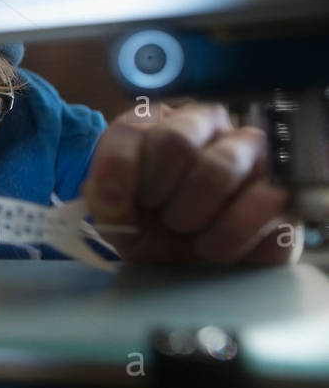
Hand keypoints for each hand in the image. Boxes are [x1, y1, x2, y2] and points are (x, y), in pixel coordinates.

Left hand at [81, 101, 301, 264]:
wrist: (190, 264)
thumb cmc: (150, 227)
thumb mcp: (114, 215)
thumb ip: (104, 195)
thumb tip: (113, 193)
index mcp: (157, 122)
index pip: (131, 129)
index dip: (118, 173)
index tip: (115, 205)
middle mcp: (206, 125)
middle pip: (174, 140)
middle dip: (157, 192)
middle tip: (158, 215)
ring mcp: (250, 151)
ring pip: (217, 166)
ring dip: (190, 213)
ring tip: (186, 231)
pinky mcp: (282, 188)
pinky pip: (261, 200)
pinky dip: (228, 234)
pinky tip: (213, 247)